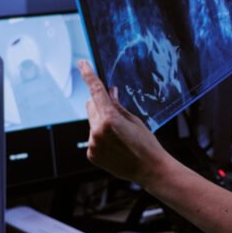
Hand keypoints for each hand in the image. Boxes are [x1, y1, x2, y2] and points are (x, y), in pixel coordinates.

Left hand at [78, 60, 170, 187]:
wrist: (150, 169)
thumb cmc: (146, 144)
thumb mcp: (134, 120)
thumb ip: (117, 105)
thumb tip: (108, 92)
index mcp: (110, 118)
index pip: (96, 90)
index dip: (88, 75)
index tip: (81, 63)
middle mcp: (97, 130)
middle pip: (91, 106)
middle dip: (100, 105)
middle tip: (115, 114)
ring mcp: (93, 143)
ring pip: (92, 123)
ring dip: (101, 123)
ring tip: (119, 137)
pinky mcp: (91, 154)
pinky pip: (92, 138)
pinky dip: (100, 138)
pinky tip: (115, 146)